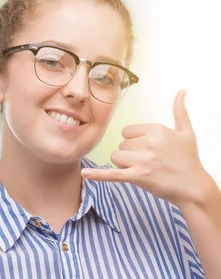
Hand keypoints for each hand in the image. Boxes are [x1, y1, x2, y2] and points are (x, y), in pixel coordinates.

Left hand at [81, 90, 216, 206]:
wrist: (193, 187)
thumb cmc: (188, 159)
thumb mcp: (186, 132)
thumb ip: (179, 111)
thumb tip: (181, 91)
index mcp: (156, 129)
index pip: (127, 132)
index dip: (135, 142)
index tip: (149, 149)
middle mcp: (148, 143)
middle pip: (121, 145)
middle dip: (130, 154)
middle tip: (149, 162)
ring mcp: (142, 160)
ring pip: (116, 157)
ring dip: (124, 165)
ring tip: (143, 169)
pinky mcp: (137, 177)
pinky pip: (112, 174)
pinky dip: (98, 175)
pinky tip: (85, 173)